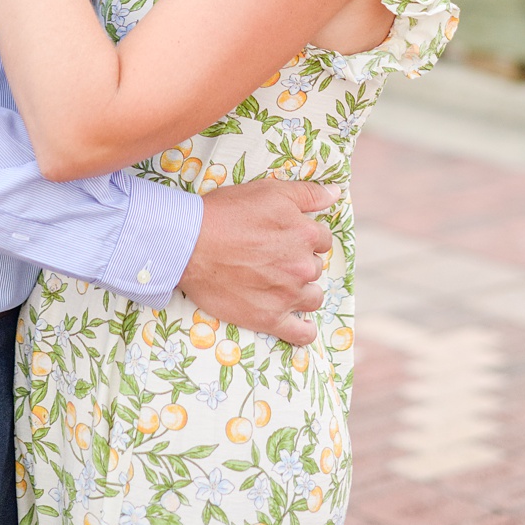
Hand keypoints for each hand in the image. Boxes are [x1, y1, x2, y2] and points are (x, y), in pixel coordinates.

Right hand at [179, 178, 338, 345]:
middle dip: (298, 262)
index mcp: (305, 234)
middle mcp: (302, 266)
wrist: (187, 244)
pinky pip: (301, 333)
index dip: (303, 236)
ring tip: (278, 284)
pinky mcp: (270, 319)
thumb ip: (307, 193)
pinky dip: (304, 330)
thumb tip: (336, 193)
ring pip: (312, 297)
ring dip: (301, 291)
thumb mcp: (267, 191)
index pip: (321, 239)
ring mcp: (288, 295)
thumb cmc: (224, 213)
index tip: (284, 237)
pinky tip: (300, 324)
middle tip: (271, 257)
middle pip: (314, 267)